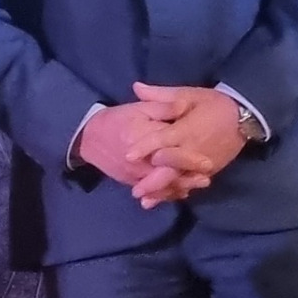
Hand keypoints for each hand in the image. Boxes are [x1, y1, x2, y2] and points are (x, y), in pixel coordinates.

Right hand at [75, 101, 213, 207]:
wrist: (90, 138)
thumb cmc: (118, 119)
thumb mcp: (139, 109)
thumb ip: (162, 107)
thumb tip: (183, 106)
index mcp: (141, 139)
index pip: (168, 150)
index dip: (189, 157)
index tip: (207, 160)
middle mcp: (138, 162)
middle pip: (167, 173)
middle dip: (188, 177)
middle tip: (207, 176)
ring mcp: (135, 175)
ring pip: (161, 185)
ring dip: (182, 186)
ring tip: (201, 184)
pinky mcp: (132, 182)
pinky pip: (153, 191)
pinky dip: (168, 192)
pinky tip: (183, 191)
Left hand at [123, 82, 246, 202]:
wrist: (245, 117)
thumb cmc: (214, 104)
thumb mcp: (188, 94)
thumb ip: (161, 95)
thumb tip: (135, 87)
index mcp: (185, 129)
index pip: (161, 140)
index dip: (144, 148)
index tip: (128, 156)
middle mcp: (193, 149)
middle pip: (170, 168)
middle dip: (152, 181)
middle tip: (134, 191)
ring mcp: (202, 163)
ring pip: (180, 180)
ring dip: (163, 191)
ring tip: (146, 202)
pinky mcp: (210, 170)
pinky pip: (191, 183)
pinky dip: (177, 191)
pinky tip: (165, 199)